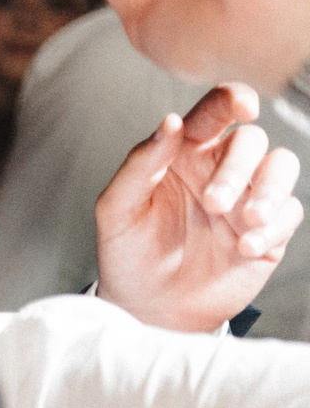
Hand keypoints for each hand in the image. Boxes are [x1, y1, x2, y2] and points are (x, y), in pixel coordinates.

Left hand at [95, 83, 304, 329]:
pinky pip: (290, 213)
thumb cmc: (128, 254)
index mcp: (184, 154)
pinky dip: (273, 228)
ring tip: (246, 220)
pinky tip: (245, 248)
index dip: (233, 99)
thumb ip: (139, 165)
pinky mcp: (267, 231)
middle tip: (213, 204)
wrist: (147, 308)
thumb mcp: (117, 210)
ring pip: (282, 167)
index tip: (242, 107)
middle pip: (251, 141)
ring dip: (270, 190)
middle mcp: (220, 170)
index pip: (215, 111)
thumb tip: (169, 122)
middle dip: (238, 167)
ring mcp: (247, 198)